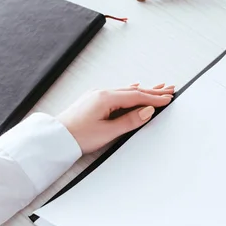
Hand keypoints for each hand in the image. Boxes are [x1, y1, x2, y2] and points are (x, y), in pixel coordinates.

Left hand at [57, 84, 173, 153]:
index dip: (155, 98)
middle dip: (153, 91)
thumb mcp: (108, 132)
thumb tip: (147, 111)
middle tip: (170, 89)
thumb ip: (130, 121)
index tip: (168, 99)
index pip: (137, 96)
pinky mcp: (93, 101)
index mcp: (106, 98)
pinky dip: (129, 92)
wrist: (56, 138)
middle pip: (133, 91)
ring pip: (126, 91)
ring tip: (158, 88)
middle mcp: (102, 93)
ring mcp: (97, 95)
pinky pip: (117, 93)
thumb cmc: (78, 136)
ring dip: (143, 90)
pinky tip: (134, 88)